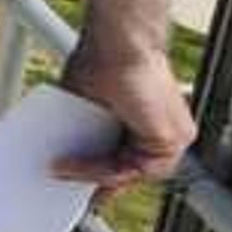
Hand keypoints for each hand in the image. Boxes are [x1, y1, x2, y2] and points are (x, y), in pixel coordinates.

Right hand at [53, 38, 194, 189]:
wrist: (119, 43)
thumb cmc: (102, 61)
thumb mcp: (85, 106)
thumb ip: (83, 133)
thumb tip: (60, 154)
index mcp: (150, 120)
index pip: (128, 159)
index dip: (101, 176)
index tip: (78, 187)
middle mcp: (167, 130)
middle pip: (130, 170)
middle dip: (94, 181)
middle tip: (63, 185)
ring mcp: (173, 137)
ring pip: (131, 174)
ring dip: (91, 176)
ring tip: (59, 169)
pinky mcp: (171, 140)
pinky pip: (134, 170)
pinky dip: (100, 171)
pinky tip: (73, 166)